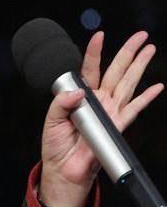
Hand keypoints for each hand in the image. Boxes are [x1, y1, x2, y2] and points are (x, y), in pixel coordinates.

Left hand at [38, 29, 163, 206]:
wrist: (64, 171)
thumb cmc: (56, 146)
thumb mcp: (51, 120)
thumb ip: (61, 102)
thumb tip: (79, 92)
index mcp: (81, 97)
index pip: (89, 70)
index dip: (94, 53)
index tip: (99, 36)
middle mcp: (98, 101)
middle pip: (116, 71)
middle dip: (128, 52)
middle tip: (140, 36)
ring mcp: (110, 112)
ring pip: (128, 83)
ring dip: (139, 66)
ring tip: (149, 49)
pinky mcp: (117, 126)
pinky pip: (134, 109)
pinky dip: (146, 98)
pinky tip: (157, 87)